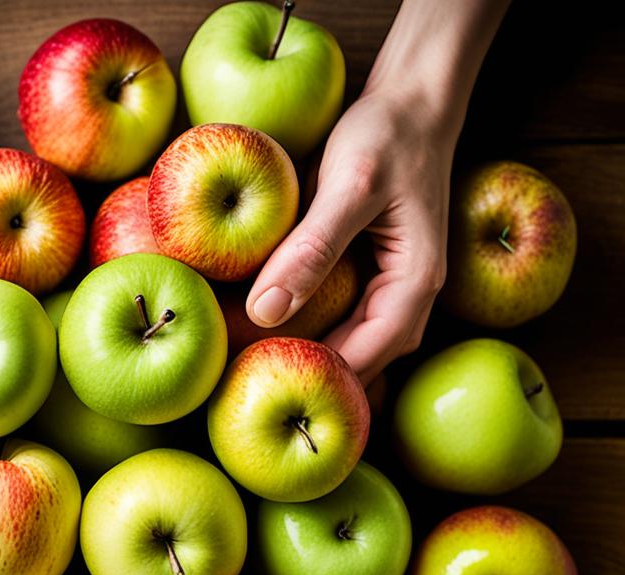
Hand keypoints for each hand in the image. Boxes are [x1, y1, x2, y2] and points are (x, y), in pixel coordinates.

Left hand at [245, 88, 453, 384]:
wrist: (411, 101)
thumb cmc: (388, 135)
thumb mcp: (349, 187)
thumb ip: (311, 249)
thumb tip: (265, 312)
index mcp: (415, 284)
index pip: (367, 357)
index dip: (319, 378)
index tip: (265, 385)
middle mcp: (405, 299)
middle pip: (358, 362)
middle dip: (308, 377)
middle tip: (247, 382)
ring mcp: (386, 291)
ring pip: (346, 346)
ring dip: (305, 357)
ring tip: (249, 366)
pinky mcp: (365, 278)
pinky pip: (336, 320)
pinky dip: (304, 330)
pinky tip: (263, 331)